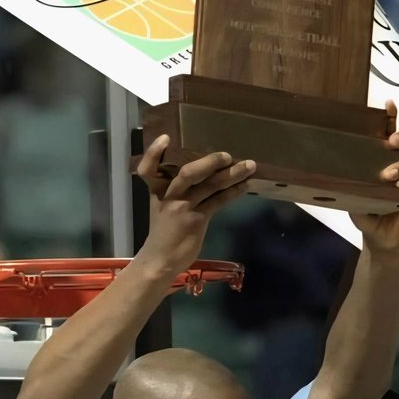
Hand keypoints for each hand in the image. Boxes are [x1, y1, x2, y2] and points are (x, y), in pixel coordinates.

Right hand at [136, 137, 254, 275]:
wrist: (161, 260)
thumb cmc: (165, 232)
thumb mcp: (163, 207)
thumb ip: (176, 191)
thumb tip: (204, 172)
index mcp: (157, 191)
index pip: (148, 169)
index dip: (153, 153)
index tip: (165, 138)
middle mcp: (168, 196)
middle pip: (187, 173)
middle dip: (209, 162)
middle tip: (227, 154)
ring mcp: (182, 208)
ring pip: (209, 186)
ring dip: (232, 174)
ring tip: (250, 165)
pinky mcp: (196, 220)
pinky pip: (218, 201)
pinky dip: (233, 192)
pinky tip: (245, 185)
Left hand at [349, 100, 398, 254]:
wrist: (379, 238)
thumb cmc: (365, 210)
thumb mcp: (353, 192)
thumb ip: (347, 179)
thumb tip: (324, 166)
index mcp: (386, 158)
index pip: (392, 133)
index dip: (392, 117)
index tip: (389, 105)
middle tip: (391, 141)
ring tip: (389, 175)